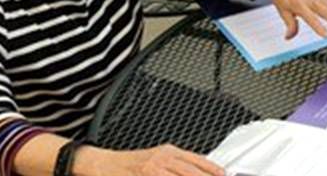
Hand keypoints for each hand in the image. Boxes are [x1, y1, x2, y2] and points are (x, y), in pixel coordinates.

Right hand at [82, 144, 223, 175]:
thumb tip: (199, 168)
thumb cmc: (130, 162)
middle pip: (190, 172)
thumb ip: (177, 162)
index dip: (212, 168)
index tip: (223, 174)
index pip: (197, 160)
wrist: (103, 164)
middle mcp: (161, 160)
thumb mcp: (158, 156)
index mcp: (168, 151)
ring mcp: (151, 171)